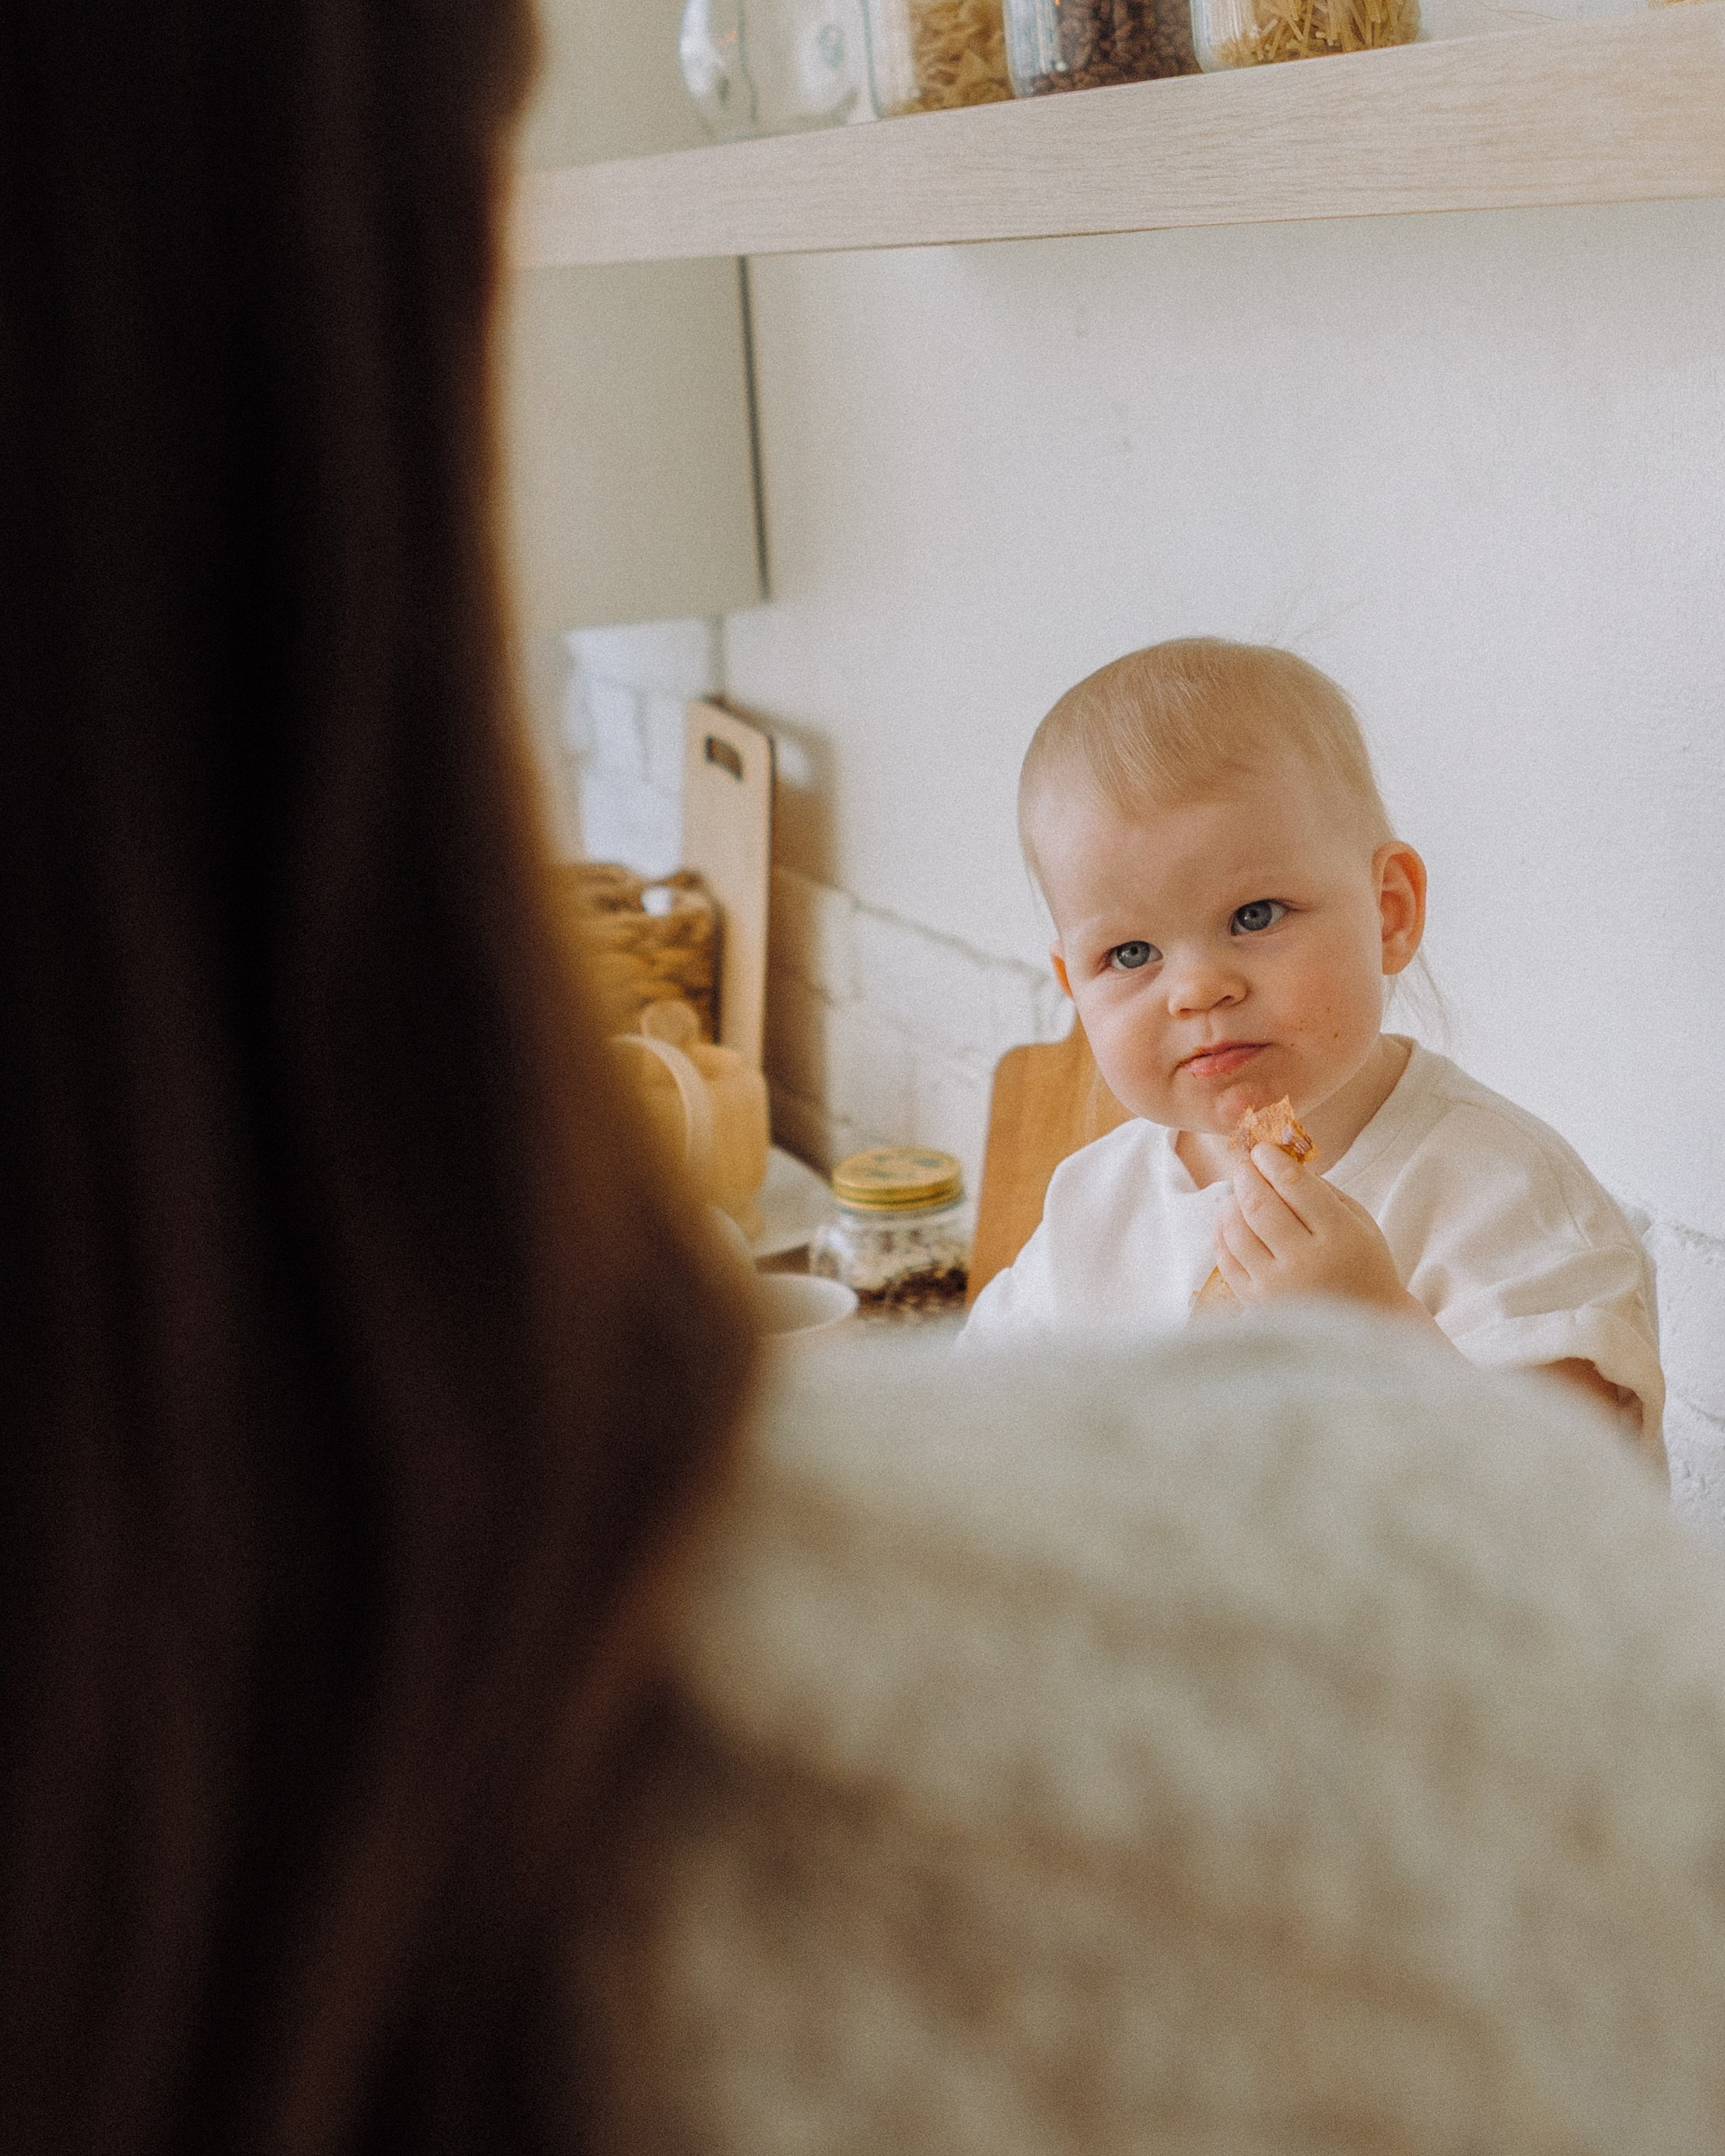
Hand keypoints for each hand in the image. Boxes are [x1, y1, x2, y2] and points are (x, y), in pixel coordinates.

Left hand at [1215, 1143, 1413, 1316]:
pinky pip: (1226, 1261)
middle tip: (1243, 1164)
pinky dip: (1222, 1234)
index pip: (1294, 1185)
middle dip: (1246, 1176)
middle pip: (1260, 1206)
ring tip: (1237, 1194)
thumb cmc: (1364, 1265)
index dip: (1272, 1160)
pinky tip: (1228, 1221)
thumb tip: (1280, 1163)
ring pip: (1237, 1232)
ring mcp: (1277, 1286)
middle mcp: (1305, 1262)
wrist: (1366, 1327)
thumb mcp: (1359, 1222)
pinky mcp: (1256, 1305)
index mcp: (1339, 1236)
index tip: (1262, 1150)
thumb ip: (1323, 1191)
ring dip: (1231, 1204)